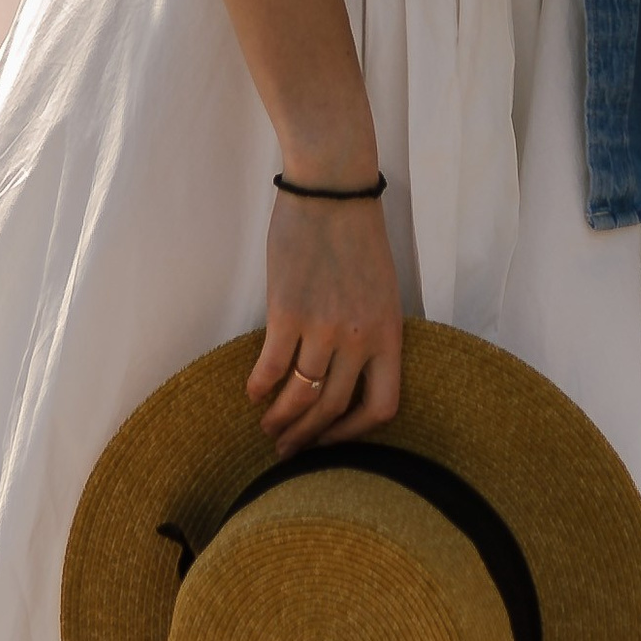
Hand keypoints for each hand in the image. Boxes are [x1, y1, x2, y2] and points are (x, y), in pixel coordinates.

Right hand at [249, 183, 402, 449]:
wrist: (332, 190)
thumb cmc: (356, 234)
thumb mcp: (380, 290)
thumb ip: (369, 332)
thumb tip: (345, 371)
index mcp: (388, 333)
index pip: (382, 407)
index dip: (354, 433)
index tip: (332, 439)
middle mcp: (359, 338)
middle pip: (333, 409)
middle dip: (308, 438)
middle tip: (288, 450)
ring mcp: (323, 327)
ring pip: (301, 395)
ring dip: (281, 420)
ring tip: (267, 428)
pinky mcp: (288, 312)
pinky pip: (271, 366)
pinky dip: (259, 387)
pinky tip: (252, 393)